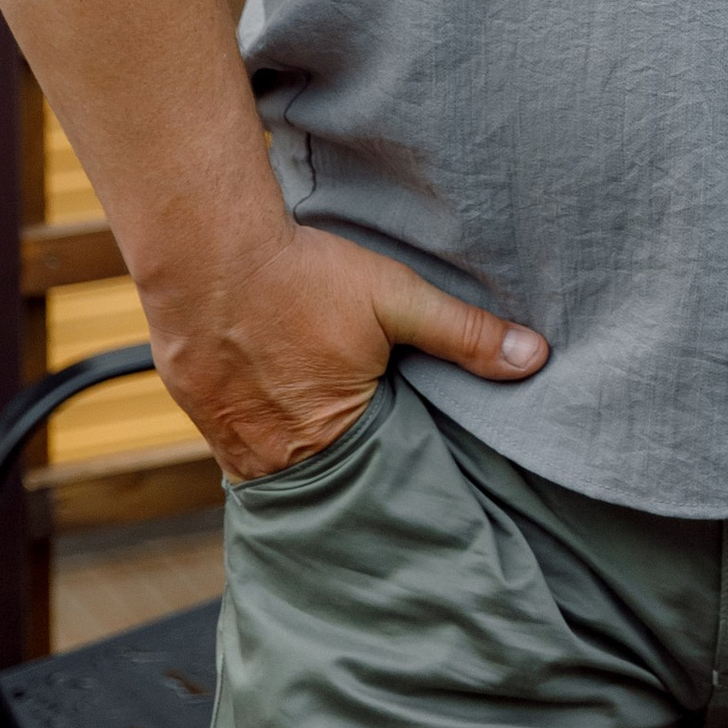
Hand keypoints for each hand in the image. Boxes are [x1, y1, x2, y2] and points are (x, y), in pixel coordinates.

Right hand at [144, 214, 546, 482]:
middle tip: (366, 430)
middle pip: (320, 475)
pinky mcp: (193, 409)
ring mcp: (224, 439)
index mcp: (329, 442)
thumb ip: (464, 333)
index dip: (392, 460)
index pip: (372, 479)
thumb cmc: (304, 275)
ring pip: (273, 460)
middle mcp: (269, 458)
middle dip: (344, 459)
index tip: (409, 447)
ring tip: (315, 410)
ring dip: (295, 442)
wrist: (208, 248)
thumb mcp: (396, 298)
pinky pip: (233, 436)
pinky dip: (256, 422)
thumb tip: (534, 357)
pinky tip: (271, 391)